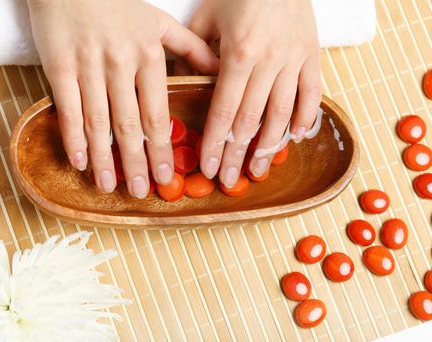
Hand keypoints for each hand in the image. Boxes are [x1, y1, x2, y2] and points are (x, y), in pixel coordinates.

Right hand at [27, 0, 218, 197]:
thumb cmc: (117, 3)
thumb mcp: (159, 20)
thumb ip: (190, 47)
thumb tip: (218, 71)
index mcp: (150, 56)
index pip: (158, 115)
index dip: (163, 150)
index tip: (168, 176)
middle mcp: (121, 65)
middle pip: (131, 126)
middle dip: (138, 163)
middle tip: (143, 191)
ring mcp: (89, 67)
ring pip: (99, 123)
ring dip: (105, 159)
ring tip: (110, 186)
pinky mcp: (59, 66)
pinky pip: (68, 109)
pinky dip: (73, 138)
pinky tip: (80, 162)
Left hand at [185, 0, 320, 186]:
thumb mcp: (205, 16)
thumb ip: (191, 52)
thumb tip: (175, 83)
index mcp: (239, 53)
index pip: (224, 110)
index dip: (215, 142)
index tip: (209, 167)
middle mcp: (269, 61)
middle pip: (251, 120)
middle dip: (237, 153)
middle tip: (229, 180)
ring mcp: (295, 59)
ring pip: (283, 112)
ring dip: (269, 145)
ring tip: (257, 170)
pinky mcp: (313, 55)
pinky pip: (313, 93)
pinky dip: (306, 118)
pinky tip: (293, 138)